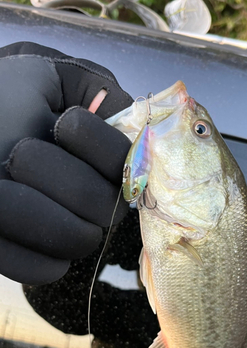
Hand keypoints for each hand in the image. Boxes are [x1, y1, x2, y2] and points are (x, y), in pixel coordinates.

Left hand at [0, 42, 132, 284]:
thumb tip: (132, 117)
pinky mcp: (30, 258)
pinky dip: (18, 247)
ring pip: (78, 239)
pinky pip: (45, 270)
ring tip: (0, 180)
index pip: (129, 167)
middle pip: (105, 207)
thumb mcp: (42, 76)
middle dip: (57, 172)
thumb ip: (95, 89)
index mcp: (99, 161)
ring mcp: (59, 232)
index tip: (65, 126)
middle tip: (19, 153)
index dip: (102, 148)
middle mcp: (88, 199)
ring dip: (31, 207)